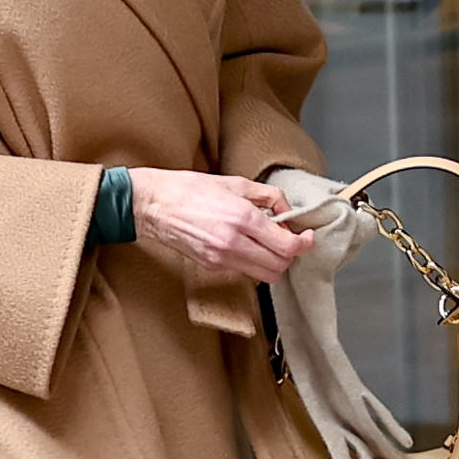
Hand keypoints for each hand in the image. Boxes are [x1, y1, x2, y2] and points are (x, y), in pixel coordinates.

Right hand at [129, 168, 312, 285]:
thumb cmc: (189, 189)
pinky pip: (244, 272)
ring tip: (269, 246)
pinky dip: (253, 263)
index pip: (287, 245)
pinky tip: (248, 247)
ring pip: (263, 276)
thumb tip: (287, 212)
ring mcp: (221, 258)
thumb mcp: (235, 183)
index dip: (304, 243)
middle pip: (279, 266)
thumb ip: (269, 197)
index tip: (307, 236)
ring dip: (273, 263)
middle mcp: (233, 243)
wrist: (152, 205)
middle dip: (290, 256)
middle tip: (289, 241)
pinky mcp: (210, 265)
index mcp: (243, 218)